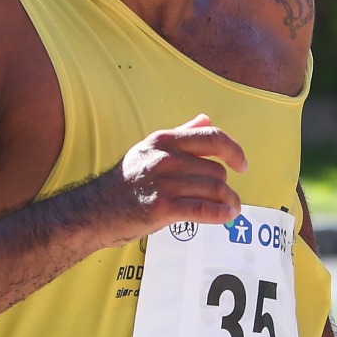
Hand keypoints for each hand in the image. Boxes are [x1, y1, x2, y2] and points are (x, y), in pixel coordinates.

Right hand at [92, 113, 248, 241]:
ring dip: (228, 201)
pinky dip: (221, 214)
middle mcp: (165, 158)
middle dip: (225, 186)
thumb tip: (206, 119)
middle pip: (216, 170)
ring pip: (214, 189)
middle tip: (226, 197)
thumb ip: (180, 135)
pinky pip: (204, 209)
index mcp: (164, 140)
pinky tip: (227, 217)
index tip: (242, 164)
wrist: (94, 211)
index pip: (212, 138)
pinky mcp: (163, 208)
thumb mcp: (149, 149)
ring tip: (231, 208)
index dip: (234, 151)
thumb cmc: (125, 182)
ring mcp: (164, 183)